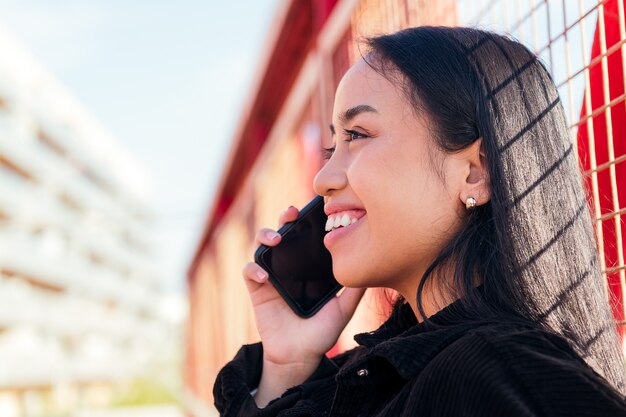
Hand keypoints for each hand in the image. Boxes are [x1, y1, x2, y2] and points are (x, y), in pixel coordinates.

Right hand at [242, 205, 364, 405]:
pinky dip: (254, 268)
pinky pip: (248, 271)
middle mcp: (288, 265)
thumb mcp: (343, 308)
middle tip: (292, 214)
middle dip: (285, 217)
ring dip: (265, 235)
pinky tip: (265, 276)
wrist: (300, 356)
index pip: (306, 235)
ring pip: (261, 245)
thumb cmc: (321, 332)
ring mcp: (271, 275)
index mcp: (307, 265)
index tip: (315, 210)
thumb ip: (355, 290)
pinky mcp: (257, 289)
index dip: (307, 219)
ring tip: (276, 239)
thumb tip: (373, 268)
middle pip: (283, 231)